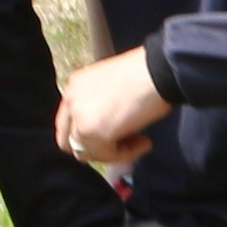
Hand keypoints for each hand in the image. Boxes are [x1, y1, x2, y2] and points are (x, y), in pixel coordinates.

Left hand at [56, 47, 170, 167]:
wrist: (158, 70)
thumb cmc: (146, 74)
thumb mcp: (112, 87)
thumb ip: (100, 106)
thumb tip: (107, 131)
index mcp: (74, 87)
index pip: (68, 123)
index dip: (90, 135)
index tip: (116, 134)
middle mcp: (71, 100)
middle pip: (70, 142)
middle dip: (97, 148)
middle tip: (124, 143)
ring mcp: (78, 116)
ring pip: (86, 152)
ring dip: (113, 152)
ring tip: (140, 140)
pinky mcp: (91, 131)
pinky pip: (106, 155)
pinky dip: (127, 153)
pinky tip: (145, 142)